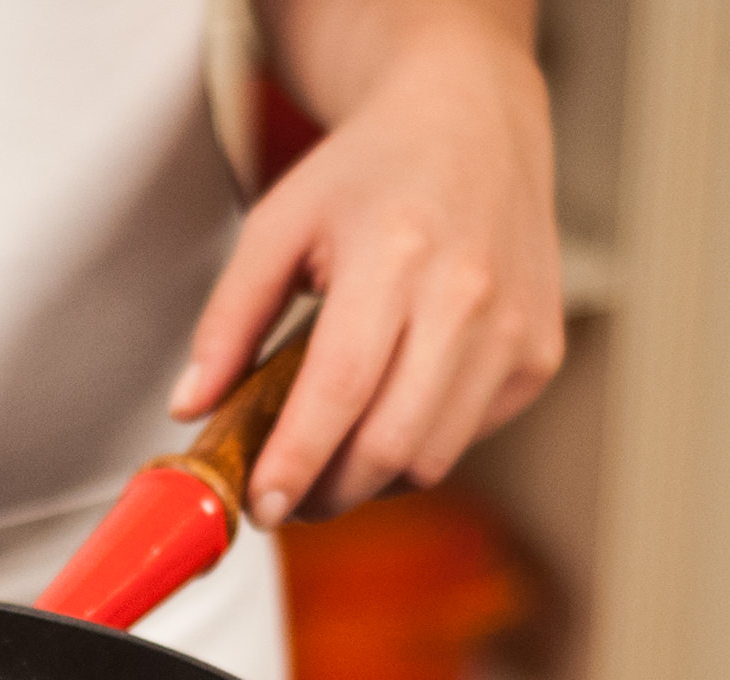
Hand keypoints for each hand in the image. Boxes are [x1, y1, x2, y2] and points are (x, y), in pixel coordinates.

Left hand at [170, 11, 563, 525]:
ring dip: (368, 481)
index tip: (260, 508)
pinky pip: (466, 439)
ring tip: (324, 458)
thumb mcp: (276, 226)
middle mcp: (469, 294)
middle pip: (390, 443)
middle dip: (326, 492)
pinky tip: (384, 414)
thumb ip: (227, 321)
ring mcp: (516, 329)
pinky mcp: (540, 355)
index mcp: (396, 254)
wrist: (470, 121)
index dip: (295, 463)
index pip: (340, 391)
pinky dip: (416, 449)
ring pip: (432, 458)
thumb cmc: (367, 175)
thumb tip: (189, 407)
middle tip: (283, 498)